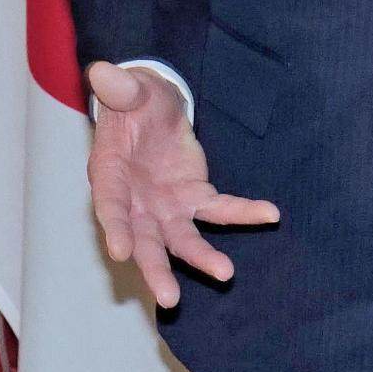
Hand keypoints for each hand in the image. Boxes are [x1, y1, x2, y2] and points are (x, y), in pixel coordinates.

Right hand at [84, 61, 279, 308]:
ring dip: (202, 258)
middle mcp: (135, 202)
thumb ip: (118, 88)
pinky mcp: (193, 198)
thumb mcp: (126, 88)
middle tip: (171, 299)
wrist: (151, 104)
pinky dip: (243, 213)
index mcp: (109, 175)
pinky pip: (220, 210)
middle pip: (145, 242)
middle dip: (156, 270)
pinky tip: (269, 214)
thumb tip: (103, 72)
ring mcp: (165, 206)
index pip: (109, 206)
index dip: (114, 228)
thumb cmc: (131, 100)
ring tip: (226, 273)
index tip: (120, 253)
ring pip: (182, 240)